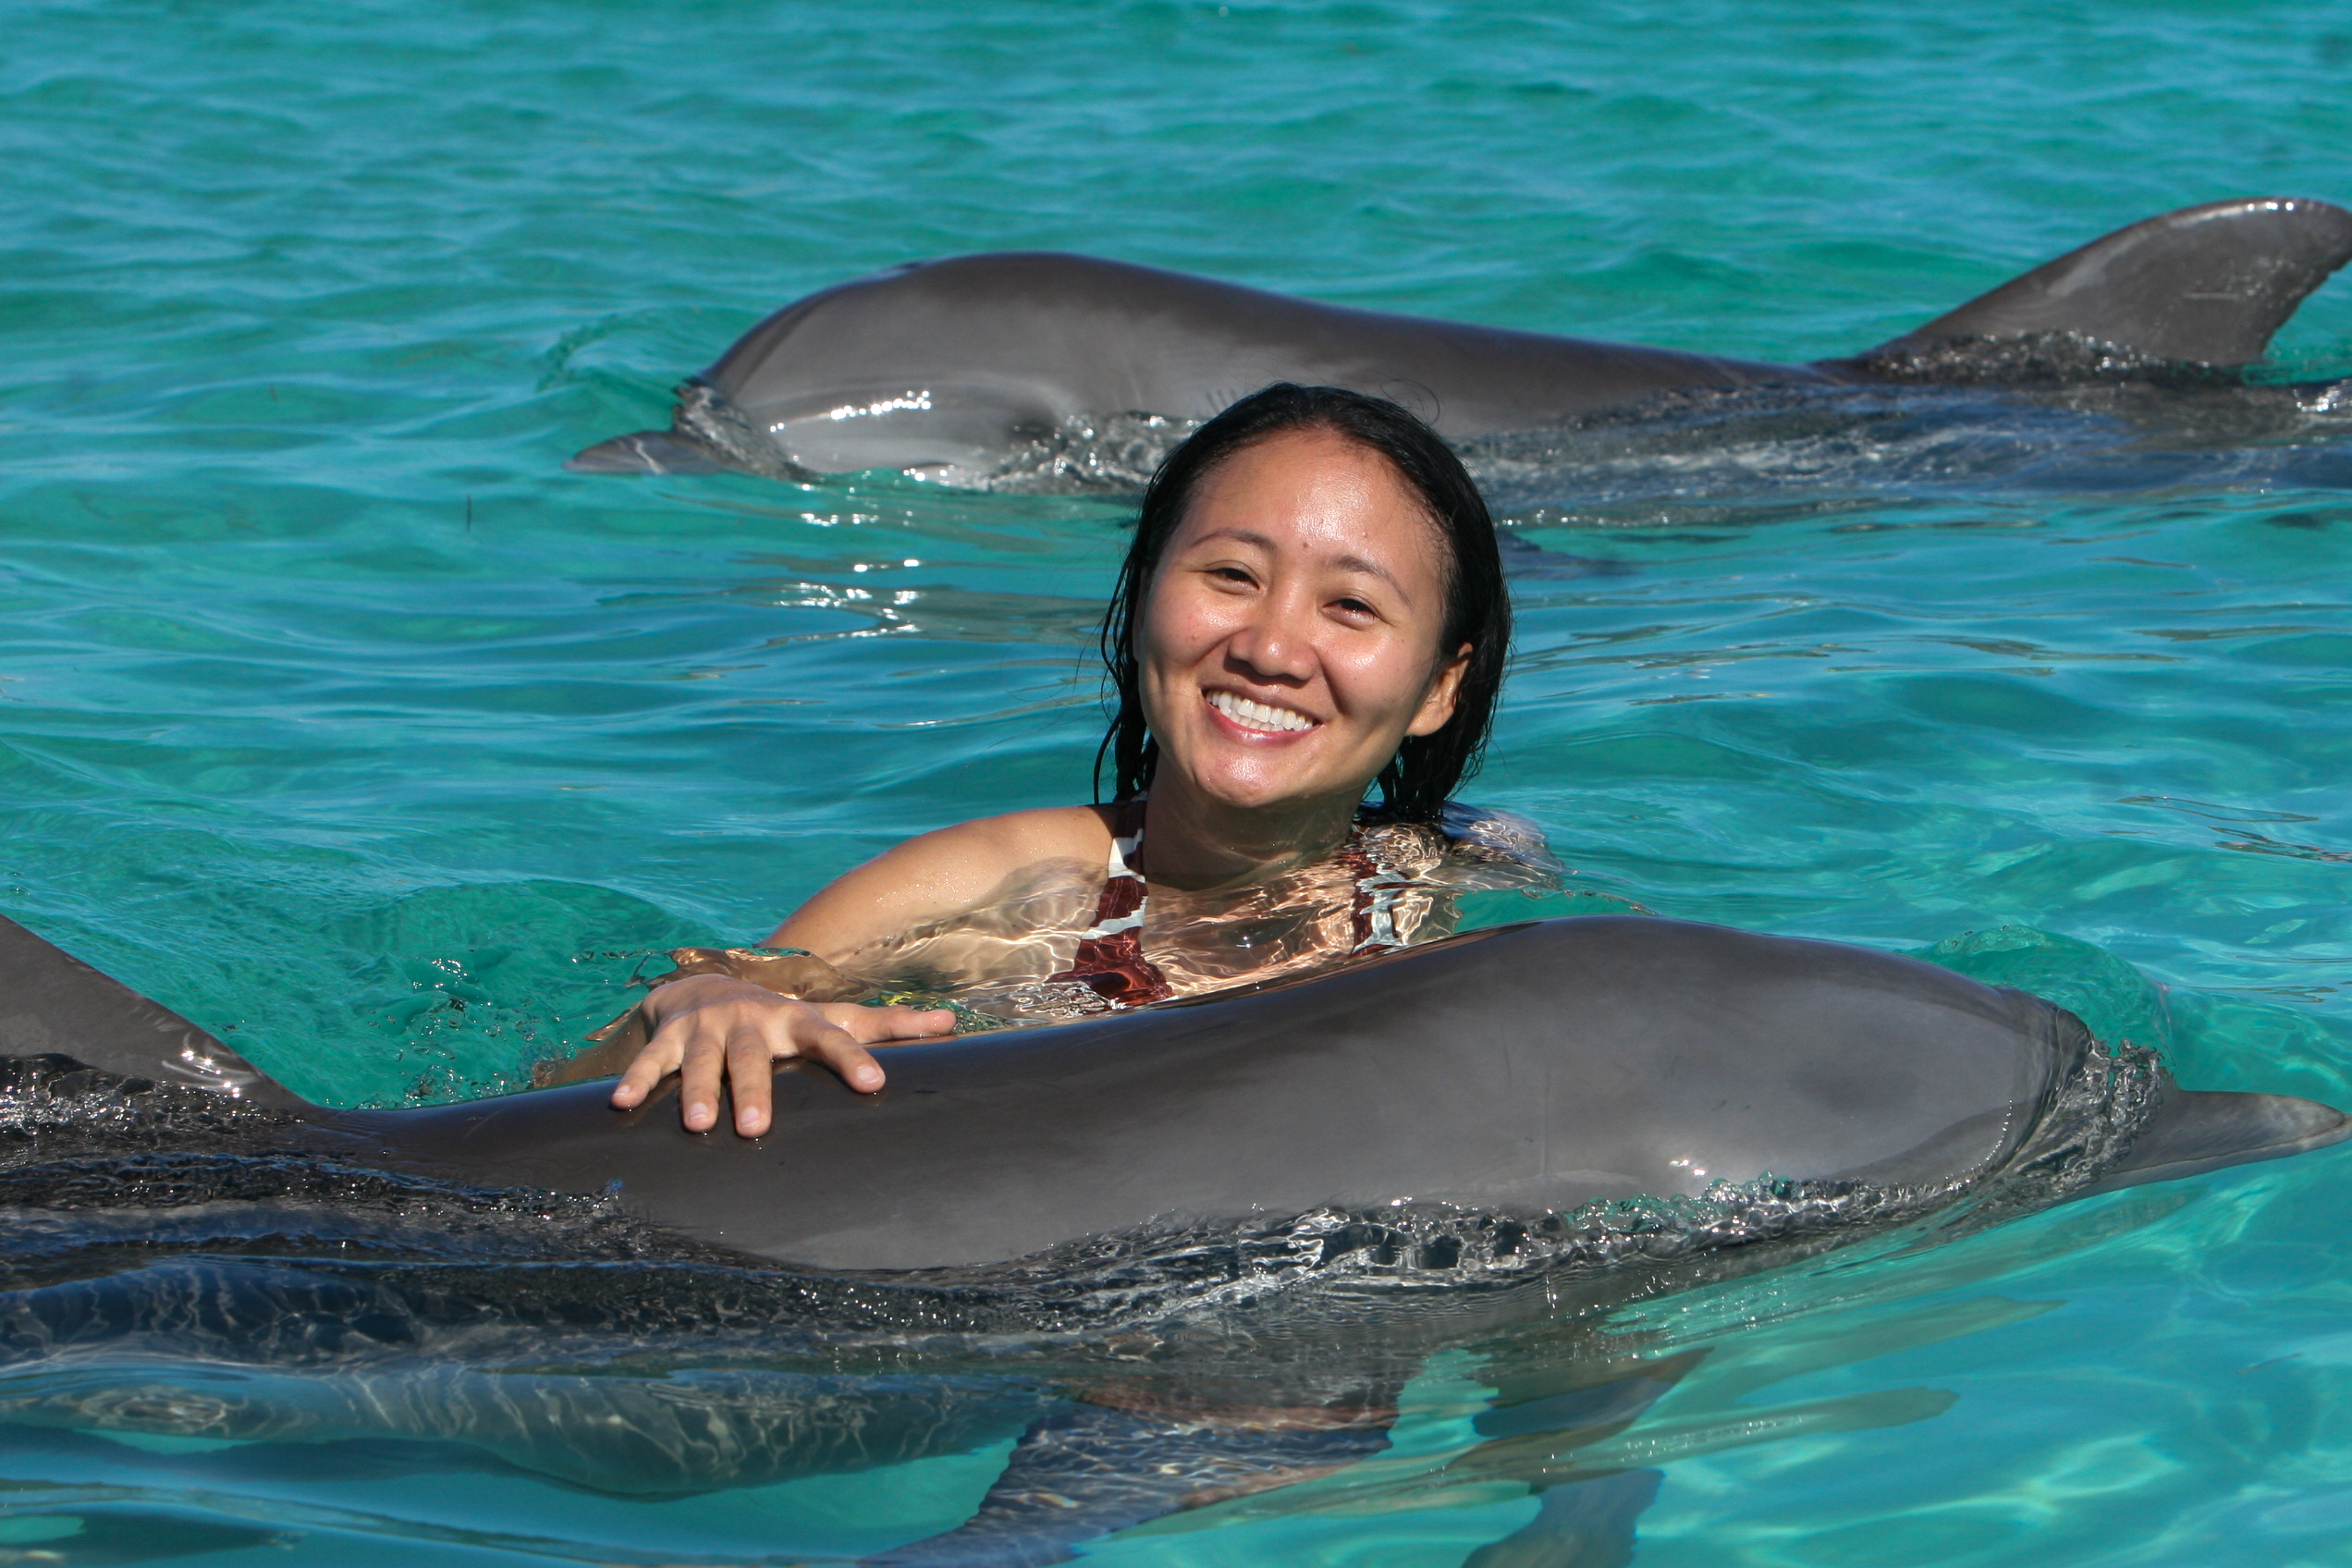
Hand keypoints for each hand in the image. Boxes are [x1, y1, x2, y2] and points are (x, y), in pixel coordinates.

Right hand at [609, 973, 952, 1135]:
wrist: (706, 984)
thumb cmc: (782, 1017)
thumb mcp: (830, 1017)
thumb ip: (886, 1025)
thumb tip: (951, 1026)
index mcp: (797, 1020)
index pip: (832, 1036)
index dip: (852, 1059)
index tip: (875, 1084)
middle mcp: (753, 1020)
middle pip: (756, 1058)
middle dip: (755, 1090)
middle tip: (755, 1128)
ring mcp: (709, 1027)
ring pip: (703, 1060)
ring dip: (698, 1090)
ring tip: (699, 1124)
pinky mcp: (669, 1035)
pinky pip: (650, 1060)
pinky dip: (637, 1080)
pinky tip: (619, 1104)